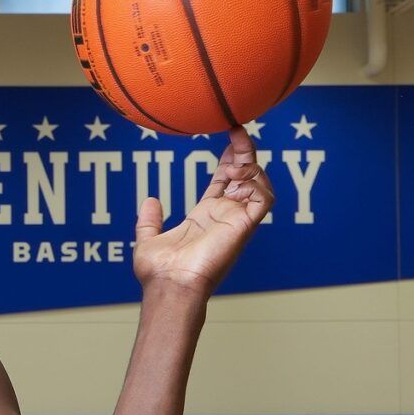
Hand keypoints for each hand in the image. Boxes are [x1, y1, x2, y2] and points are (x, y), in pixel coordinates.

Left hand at [132, 125, 273, 298]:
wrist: (169, 286)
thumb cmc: (159, 272)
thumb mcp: (149, 239)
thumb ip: (149, 220)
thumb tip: (150, 200)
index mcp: (205, 215)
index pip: (223, 180)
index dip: (228, 158)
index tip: (230, 135)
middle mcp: (225, 216)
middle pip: (245, 175)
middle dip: (245, 151)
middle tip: (238, 128)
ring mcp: (237, 220)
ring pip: (260, 184)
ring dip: (249, 167)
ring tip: (231, 164)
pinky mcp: (245, 226)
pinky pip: (265, 199)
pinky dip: (258, 183)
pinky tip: (238, 178)